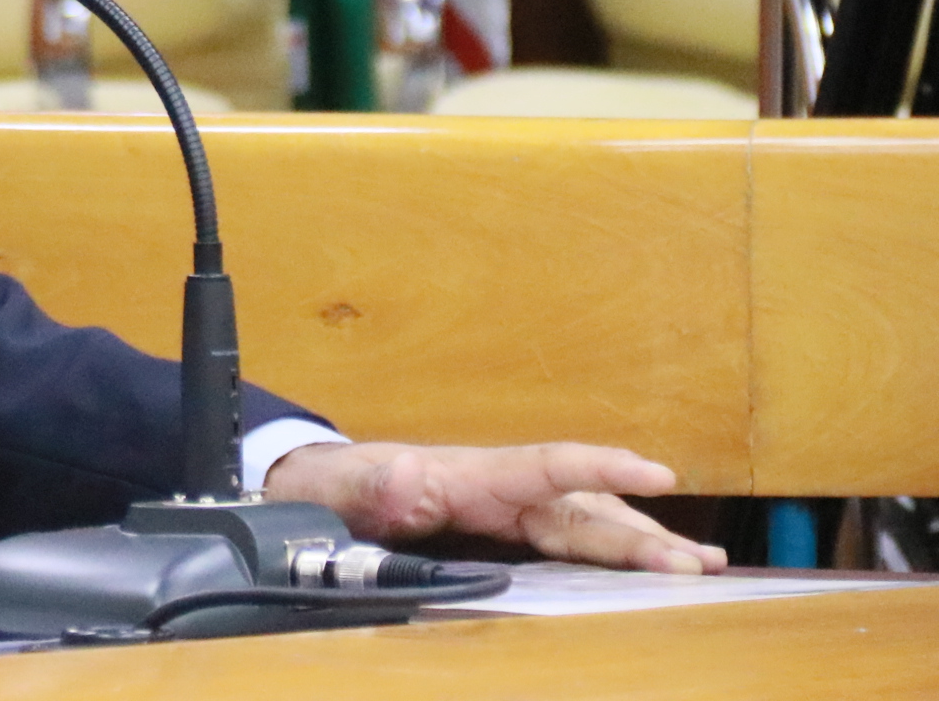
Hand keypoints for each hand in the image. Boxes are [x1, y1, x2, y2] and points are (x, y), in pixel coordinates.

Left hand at [264, 440, 726, 574]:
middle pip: (583, 508)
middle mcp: (503, 488)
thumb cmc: (342, 487)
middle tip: (701, 562)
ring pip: (588, 524)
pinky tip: (653, 567)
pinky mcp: (510, 531)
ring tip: (705, 563)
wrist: (330, 489)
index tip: (656, 471)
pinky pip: (572, 541)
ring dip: (644, 542)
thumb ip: (376, 486)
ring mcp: (510, 510)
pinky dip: (615, 551)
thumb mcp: (346, 489)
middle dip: (643, 533)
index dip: (601, 467)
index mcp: (472, 476)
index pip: (547, 467)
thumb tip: (402, 474)